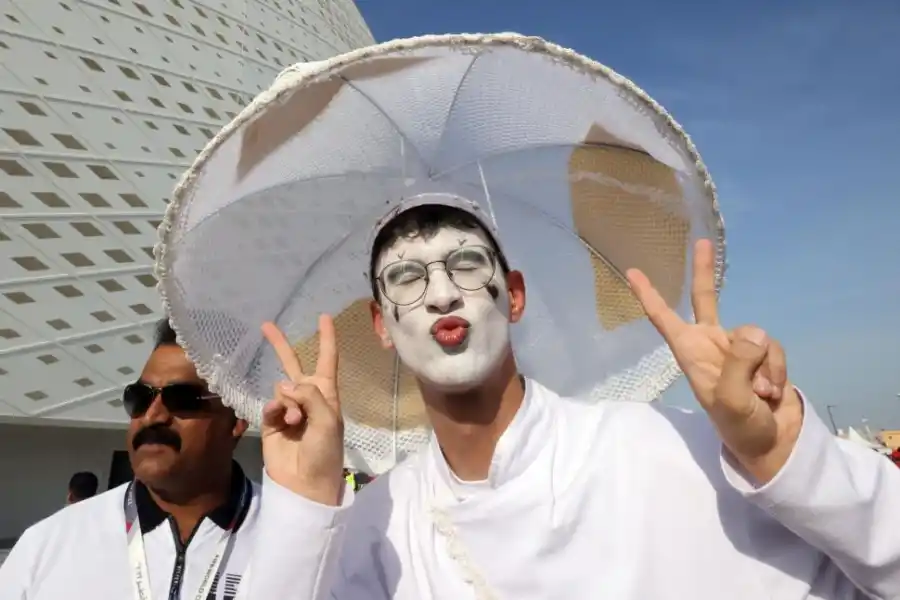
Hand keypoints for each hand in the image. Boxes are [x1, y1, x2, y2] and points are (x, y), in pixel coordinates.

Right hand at [260, 315, 343, 504]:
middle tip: (265, 325)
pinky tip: (282, 423)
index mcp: (327, 395)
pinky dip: (275, 410)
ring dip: (287, 402)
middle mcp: (308, 398)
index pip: (327, 360)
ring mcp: (288, 410)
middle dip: (281, 346)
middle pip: (294, 365)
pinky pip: (270, 405)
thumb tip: (285, 384)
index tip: (324, 316)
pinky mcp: (272, 423)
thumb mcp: (327, 420)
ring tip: (295, 423)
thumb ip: (310, 396)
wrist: (305, 484)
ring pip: (282, 388)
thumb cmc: (325, 452)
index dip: (326, 338)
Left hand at [627, 239, 802, 483]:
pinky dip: (776, 370)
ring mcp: (738, 349)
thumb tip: (752, 331)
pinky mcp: (762, 354)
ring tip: (759, 396)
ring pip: (755, 335)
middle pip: (705, 299)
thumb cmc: (741, 428)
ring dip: (764, 366)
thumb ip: (740, 365)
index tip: (631, 272)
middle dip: (703, 271)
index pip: (665, 320)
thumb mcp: (734, 403)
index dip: (649, 296)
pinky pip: (772, 347)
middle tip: (700, 242)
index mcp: (691, 355)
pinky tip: (772, 392)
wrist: (773, 443)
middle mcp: (711, 346)